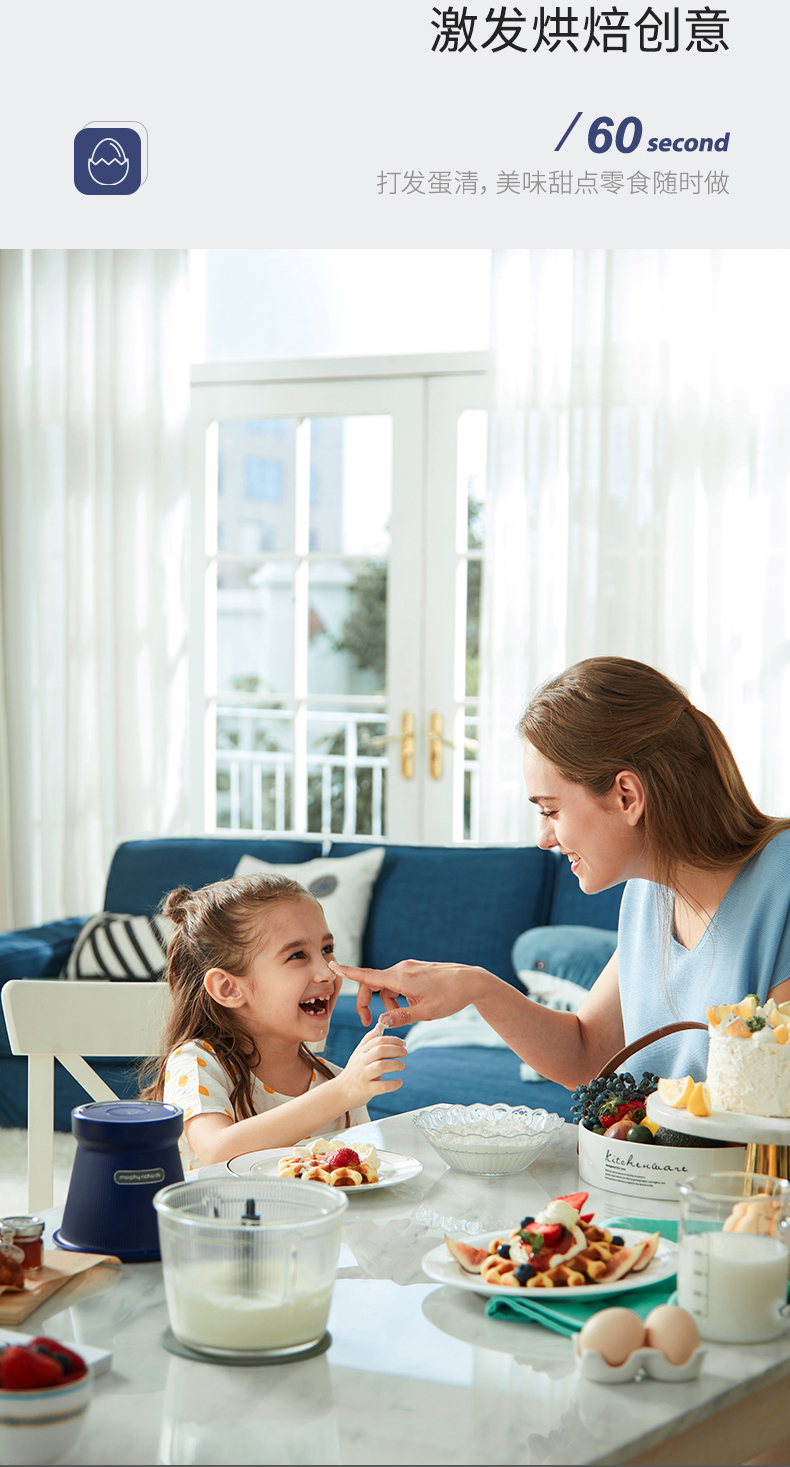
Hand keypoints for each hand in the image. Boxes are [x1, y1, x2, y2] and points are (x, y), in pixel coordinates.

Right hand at [328, 957, 486, 1027]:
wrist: (471, 981)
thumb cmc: (449, 997)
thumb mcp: (424, 1012)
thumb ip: (401, 1016)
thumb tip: (382, 1021)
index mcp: (400, 978)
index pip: (367, 975)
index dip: (348, 972)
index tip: (332, 965)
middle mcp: (401, 969)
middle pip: (373, 983)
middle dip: (369, 1002)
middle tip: (371, 1023)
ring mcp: (408, 968)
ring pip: (387, 985)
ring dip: (387, 1001)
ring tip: (402, 1016)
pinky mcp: (415, 970)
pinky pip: (397, 982)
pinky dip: (397, 995)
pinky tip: (412, 1005)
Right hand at [337, 1031, 406, 1108]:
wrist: (341, 1092)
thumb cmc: (354, 1071)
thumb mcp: (359, 1053)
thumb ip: (370, 1039)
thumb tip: (380, 1024)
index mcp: (361, 1052)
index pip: (378, 1040)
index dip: (392, 1040)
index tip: (403, 1043)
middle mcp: (361, 1062)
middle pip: (379, 1050)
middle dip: (395, 1050)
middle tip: (405, 1052)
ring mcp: (363, 1076)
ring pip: (380, 1066)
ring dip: (394, 1064)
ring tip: (402, 1065)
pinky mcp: (366, 1089)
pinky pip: (381, 1087)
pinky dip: (392, 1084)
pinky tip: (399, 1082)